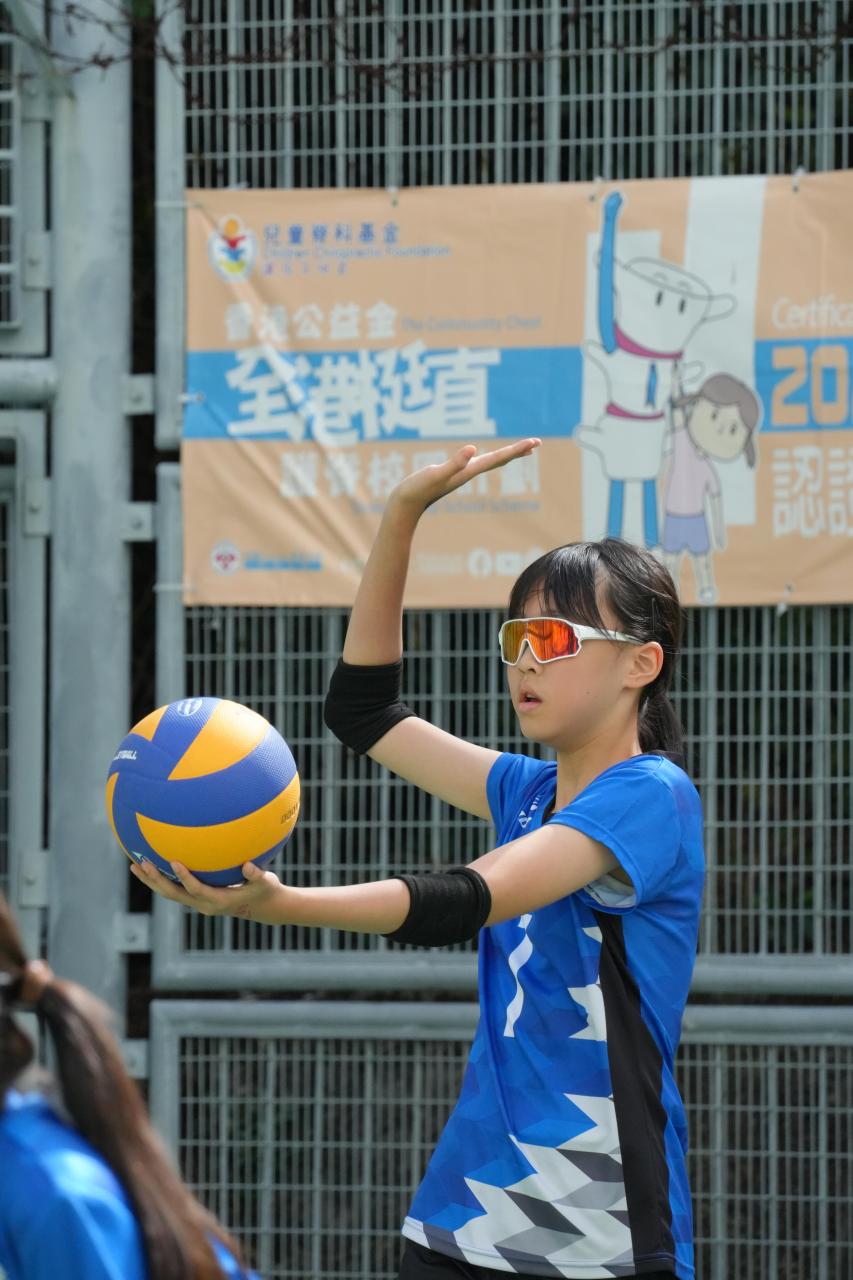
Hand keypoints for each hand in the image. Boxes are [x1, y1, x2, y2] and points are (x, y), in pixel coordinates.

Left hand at [129, 857, 288, 923]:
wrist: (262, 907)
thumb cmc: (265, 890)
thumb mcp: (265, 883)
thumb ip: (256, 875)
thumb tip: (248, 865)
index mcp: (218, 900)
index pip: (196, 889)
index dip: (184, 877)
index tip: (174, 861)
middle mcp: (203, 904)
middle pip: (173, 894)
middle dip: (156, 879)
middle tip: (141, 863)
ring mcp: (197, 902)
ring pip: (169, 893)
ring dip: (152, 880)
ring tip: (134, 864)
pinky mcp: (196, 898)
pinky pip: (174, 889)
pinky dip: (161, 878)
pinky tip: (151, 864)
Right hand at [388, 438, 540, 515]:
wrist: (404, 506)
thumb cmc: (417, 489)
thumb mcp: (435, 474)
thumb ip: (454, 463)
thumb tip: (473, 450)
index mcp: (468, 471)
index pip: (498, 458)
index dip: (516, 449)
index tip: (534, 442)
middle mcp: (468, 473)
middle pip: (499, 460)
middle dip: (518, 451)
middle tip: (537, 442)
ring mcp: (460, 475)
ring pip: (490, 462)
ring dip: (506, 455)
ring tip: (521, 449)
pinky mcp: (451, 475)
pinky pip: (476, 464)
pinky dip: (487, 458)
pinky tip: (486, 456)